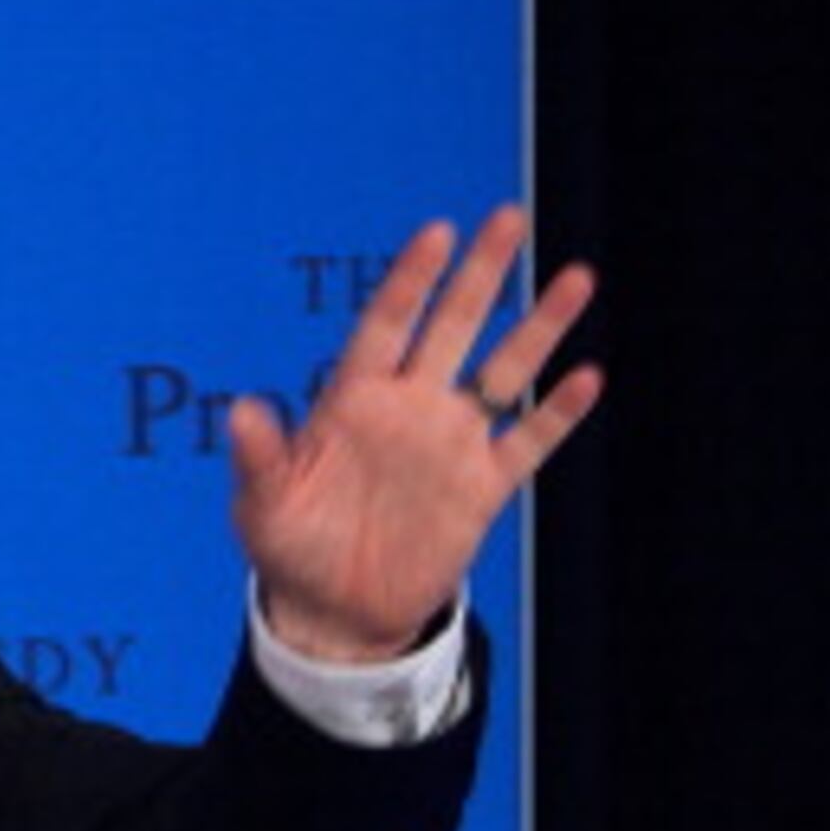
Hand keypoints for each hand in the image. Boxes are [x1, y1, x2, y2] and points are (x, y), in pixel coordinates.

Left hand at [229, 206, 602, 662]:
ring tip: (576, 277)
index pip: (387, 325)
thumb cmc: (288, 548)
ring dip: (539, 327)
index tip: (439, 232)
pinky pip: (526, 441)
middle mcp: (409, 409)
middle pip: (453, 327)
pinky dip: (556, 413)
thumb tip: (243, 412)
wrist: (332, 613)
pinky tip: (586, 377)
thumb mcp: (262, 505)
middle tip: (511, 217)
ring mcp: (450, 444)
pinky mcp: (481, 488)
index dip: (411, 280)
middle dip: (482, 274)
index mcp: (352, 401)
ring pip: (504, 371)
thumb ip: (260, 457)